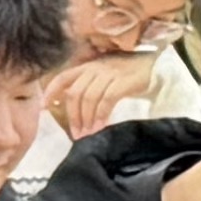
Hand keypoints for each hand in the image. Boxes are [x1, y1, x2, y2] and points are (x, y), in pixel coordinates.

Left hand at [43, 55, 158, 135]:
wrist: (156, 66)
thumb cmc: (129, 74)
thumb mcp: (105, 76)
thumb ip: (89, 85)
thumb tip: (73, 104)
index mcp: (87, 66)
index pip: (63, 77)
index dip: (51, 91)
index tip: (45, 107)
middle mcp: (95, 68)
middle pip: (75, 93)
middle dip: (73, 116)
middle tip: (76, 134)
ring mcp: (109, 74)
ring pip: (89, 98)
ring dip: (86, 119)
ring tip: (87, 134)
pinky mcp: (123, 82)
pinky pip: (107, 100)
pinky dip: (101, 115)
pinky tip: (100, 127)